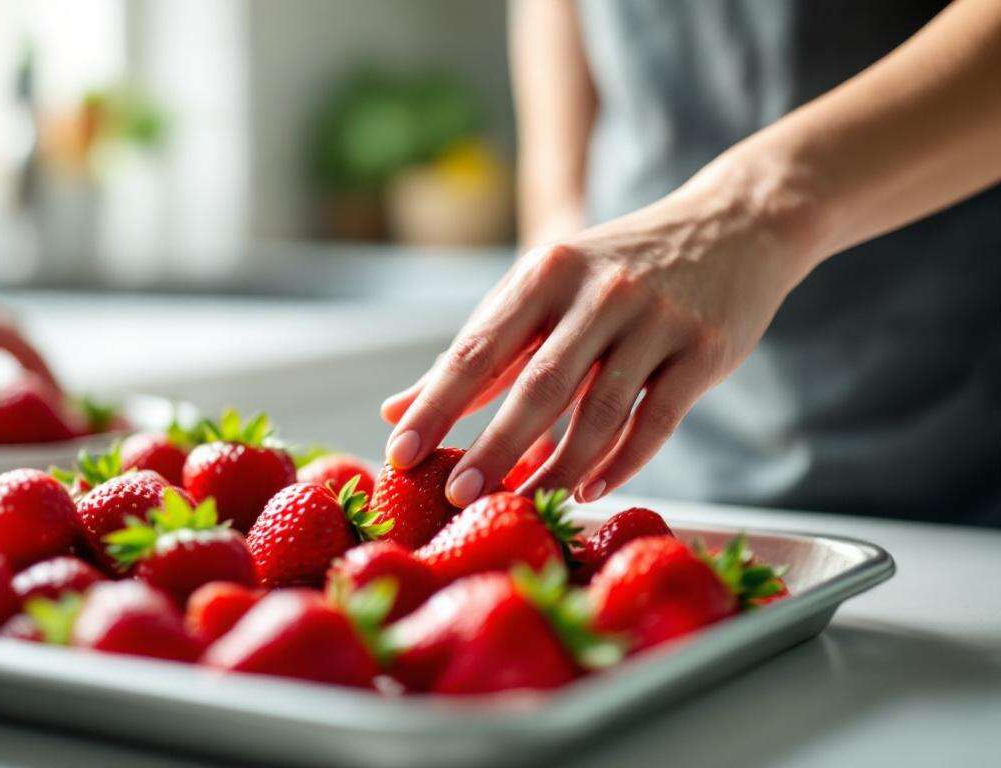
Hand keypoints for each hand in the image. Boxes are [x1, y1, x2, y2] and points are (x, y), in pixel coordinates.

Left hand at [381, 164, 817, 505]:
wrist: (734, 224)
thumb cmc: (617, 268)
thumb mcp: (543, 289)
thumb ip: (477, 351)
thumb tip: (395, 410)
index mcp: (545, 273)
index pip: (478, 349)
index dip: (436, 405)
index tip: (398, 453)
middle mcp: (598, 292)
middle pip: (536, 385)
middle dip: (491, 445)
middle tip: (457, 494)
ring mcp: (655, 320)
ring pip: (598, 411)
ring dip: (558, 467)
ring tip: (525, 505)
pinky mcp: (704, 349)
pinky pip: (657, 419)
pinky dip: (623, 461)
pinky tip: (591, 490)